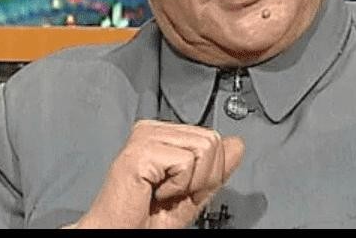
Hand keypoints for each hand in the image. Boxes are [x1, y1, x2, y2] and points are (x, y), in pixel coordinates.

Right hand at [69, 120, 244, 228]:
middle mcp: (152, 128)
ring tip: (163, 192)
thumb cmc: (145, 219)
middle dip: (202, 177)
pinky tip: (153, 192)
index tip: (181, 190)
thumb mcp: (192, 191)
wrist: (117, 234)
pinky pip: (186, 163)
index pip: (212, 137)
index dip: (208, 172)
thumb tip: (238, 143)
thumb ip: (215, 167)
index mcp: (163, 133)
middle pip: (212, 141)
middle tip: (172, 194)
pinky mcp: (140, 150)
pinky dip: (177, 187)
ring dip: (189, 182)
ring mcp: (145, 136)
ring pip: (204, 148)